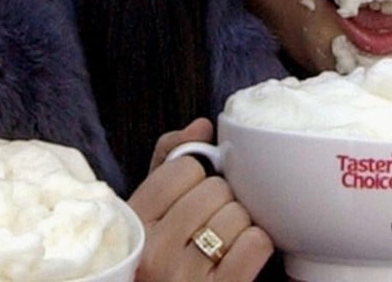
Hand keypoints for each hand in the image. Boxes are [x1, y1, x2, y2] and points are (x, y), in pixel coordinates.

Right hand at [128, 118, 273, 280]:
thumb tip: (201, 125)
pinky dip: (257, 245)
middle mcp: (153, 251)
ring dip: (240, 224)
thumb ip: (168, 163)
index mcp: (134, 224)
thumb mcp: (151, 212)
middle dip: (222, 201)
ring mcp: (184, 275)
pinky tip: (240, 256)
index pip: (182, 167)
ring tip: (224, 241)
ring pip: (238, 214)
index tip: (193, 195)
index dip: (198, 176)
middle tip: (210, 222)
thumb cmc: (162, 259)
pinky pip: (255, 242)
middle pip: (214, 189)